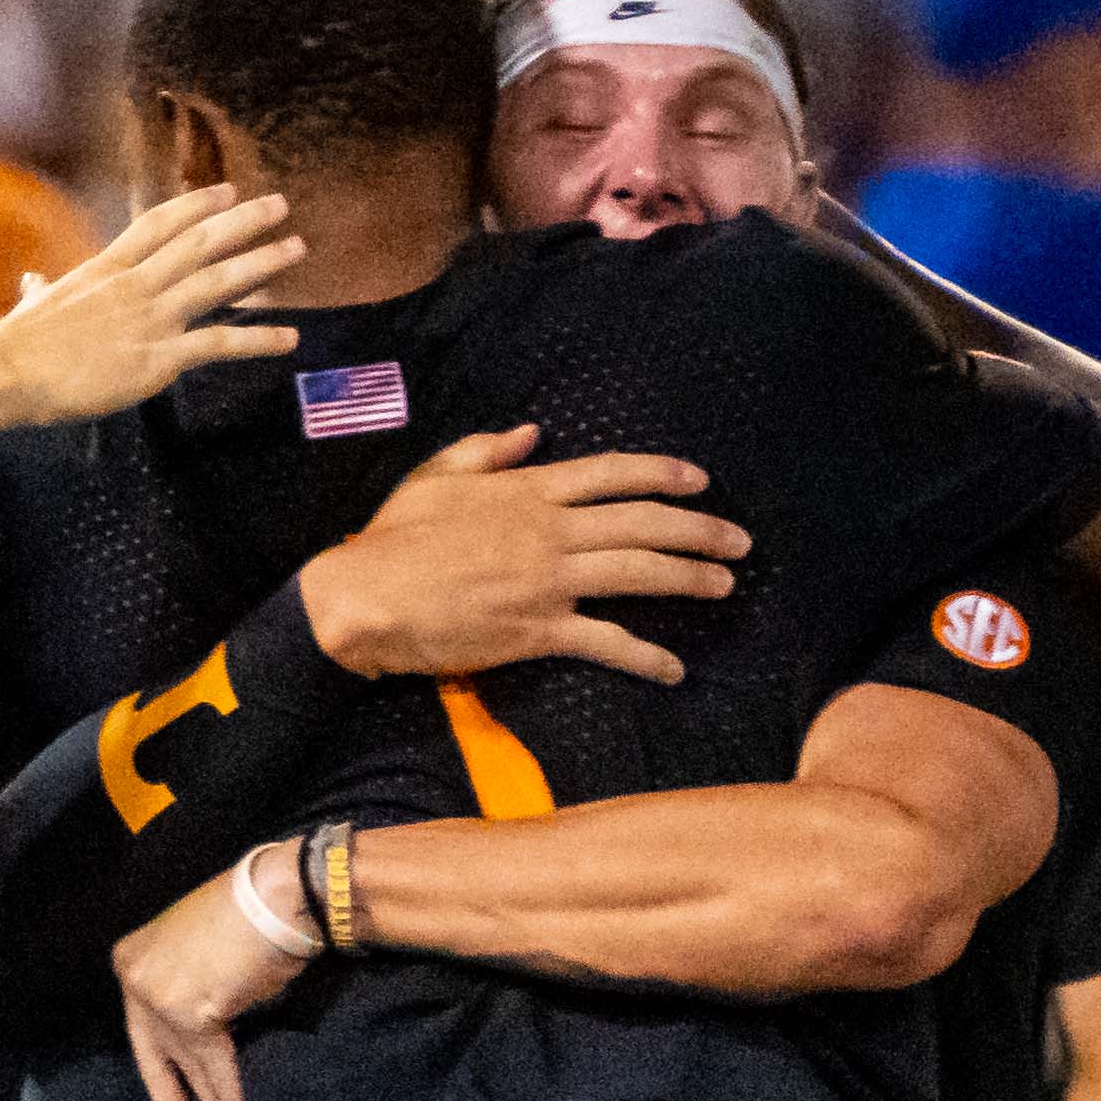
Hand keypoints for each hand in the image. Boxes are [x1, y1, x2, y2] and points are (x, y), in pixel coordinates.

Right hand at [0, 185, 302, 424]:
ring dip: (261, 263)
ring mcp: (151, 318)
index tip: (227, 191)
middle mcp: (136, 285)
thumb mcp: (33, 306)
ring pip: (218, 281)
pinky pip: (219, 344)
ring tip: (295, 249)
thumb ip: (41, 292)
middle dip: (243, 221)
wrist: (10, 371)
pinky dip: (258, 340)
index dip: (197, 204)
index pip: (159, 224)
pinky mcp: (159, 357)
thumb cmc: (16, 343)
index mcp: (106, 269)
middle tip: (279, 205)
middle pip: (199, 242)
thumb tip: (33, 284)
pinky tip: (289, 339)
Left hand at [115, 838, 310, 1100]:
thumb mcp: (201, 959)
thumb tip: (201, 1041)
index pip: (146, 1033)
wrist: (281, 894)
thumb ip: (188, 994)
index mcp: (131, 961)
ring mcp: (155, 995)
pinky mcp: (188, 1012)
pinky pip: (211, 1064)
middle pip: (155, 1057)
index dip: (167, 1074)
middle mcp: (134, 978)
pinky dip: (227, 1094)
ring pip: (188, 1064)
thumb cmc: (254, 919)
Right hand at [295, 422, 744, 684]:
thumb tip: (532, 432)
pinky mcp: (538, 630)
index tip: (699, 481)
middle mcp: (550, 531)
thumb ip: (487, 451)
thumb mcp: (434, 478)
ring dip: (690, 578)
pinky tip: (674, 669)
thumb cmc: (391, 538)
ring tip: (724, 585)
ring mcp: (548, 581)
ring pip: (640, 574)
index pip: (613, 475)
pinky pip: (607, 642)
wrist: (362, 597)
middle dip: (700, 530)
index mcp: (528, 491)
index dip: (664, 474)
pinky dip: (645, 657)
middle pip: (645, 523)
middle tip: (739, 541)